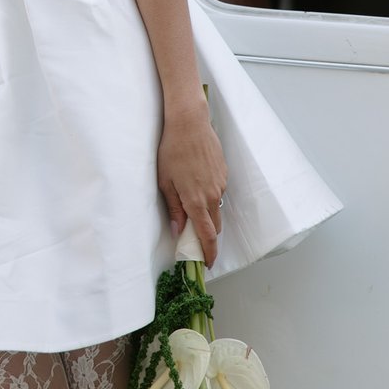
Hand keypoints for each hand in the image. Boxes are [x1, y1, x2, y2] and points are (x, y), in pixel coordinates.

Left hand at [157, 101, 227, 266]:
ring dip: (208, 215)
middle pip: (215, 225)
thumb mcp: (165, 181)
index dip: (209, 253)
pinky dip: (209, 196)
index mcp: (196, 201)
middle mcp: (212, 195)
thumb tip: (178, 230)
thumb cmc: (171, 150)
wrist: (189, 123)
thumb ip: (174, 208)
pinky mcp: (224, 173)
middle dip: (208, 238)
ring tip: (192, 208)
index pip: (207, 236)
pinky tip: (196, 184)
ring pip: (217, 208)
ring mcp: (220, 184)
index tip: (207, 264)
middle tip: (196, 242)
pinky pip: (218, 192)